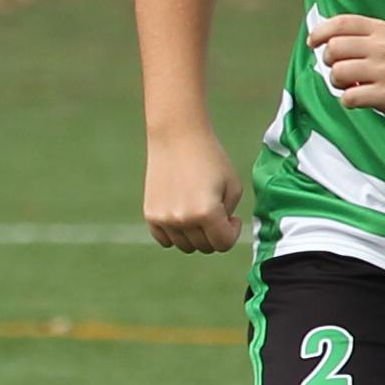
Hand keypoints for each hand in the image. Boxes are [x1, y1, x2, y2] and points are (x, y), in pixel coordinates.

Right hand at [139, 125, 245, 251]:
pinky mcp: (150, 215)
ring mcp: (164, 219)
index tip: (232, 217)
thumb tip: (217, 234)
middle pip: (204, 247)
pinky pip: (165, 240)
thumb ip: (229, 216)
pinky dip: (176, 234)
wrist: (176, 137)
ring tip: (198, 212)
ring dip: (196, 234)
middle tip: (215, 212)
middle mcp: (183, 220)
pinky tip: (182, 215)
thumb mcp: (233, 187)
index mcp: (207, 213)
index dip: (232, 232)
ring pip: (185, 246)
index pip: (224, 244)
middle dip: (214, 233)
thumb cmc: (210, 159)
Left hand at [305, 13, 384, 129]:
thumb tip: (319, 41)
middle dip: (330, 62)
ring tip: (352, 86)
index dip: (320, 32)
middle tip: (342, 71)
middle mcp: (383, 46)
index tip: (312, 43)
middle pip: (334, 48)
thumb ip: (357, 38)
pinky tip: (359, 99)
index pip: (341, 22)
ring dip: (338, 83)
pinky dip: (348, 101)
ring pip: (338, 73)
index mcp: (380, 29)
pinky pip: (349, 97)